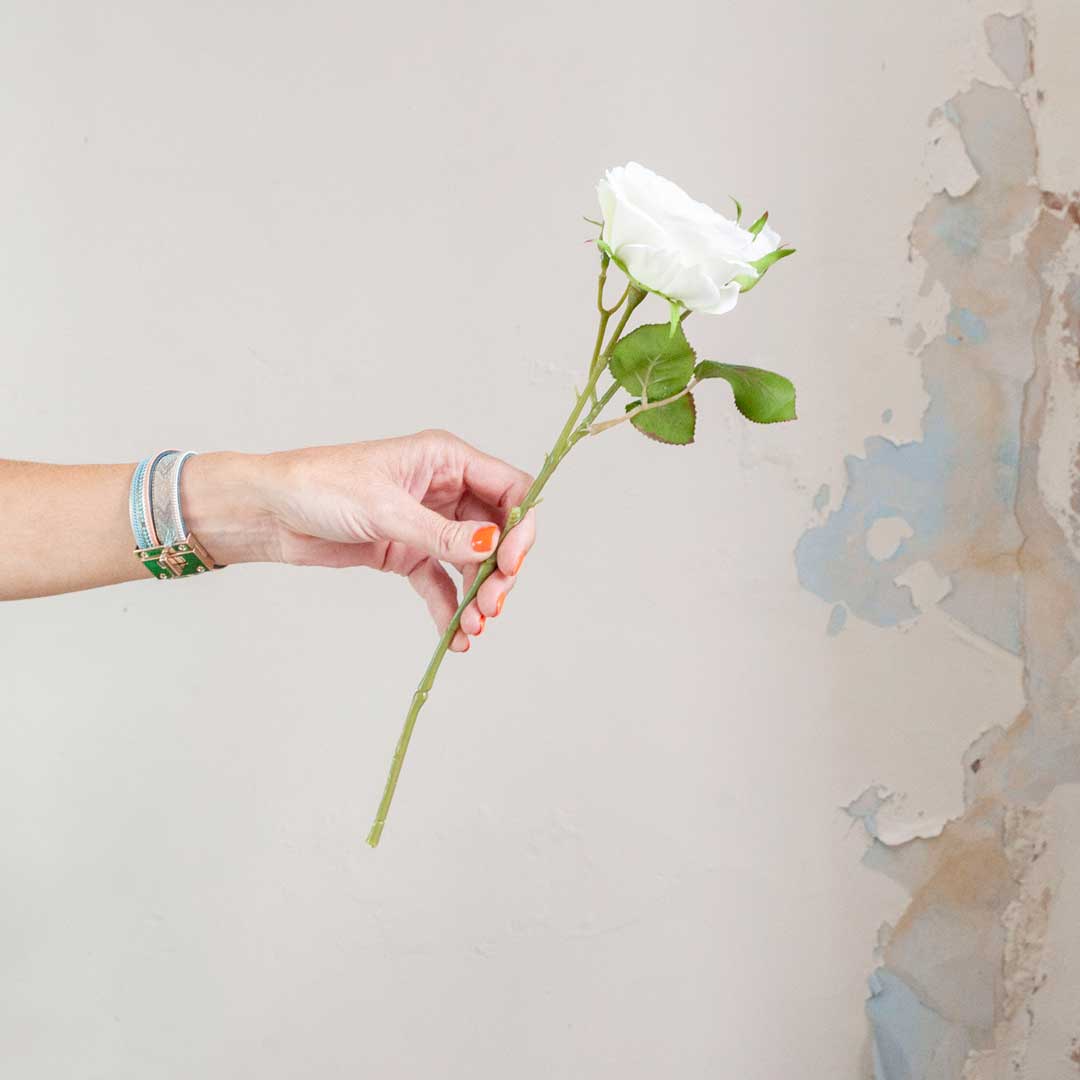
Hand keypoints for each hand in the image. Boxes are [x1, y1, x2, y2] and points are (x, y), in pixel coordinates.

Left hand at [183, 431, 535, 652]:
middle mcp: (444, 489)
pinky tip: (454, 637)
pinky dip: (450, 609)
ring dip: (478, 596)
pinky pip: (441, 583)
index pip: (510, 489)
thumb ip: (442, 534)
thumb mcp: (386, 510)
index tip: (510, 564)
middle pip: (497, 532)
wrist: (269, 512)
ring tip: (473, 628)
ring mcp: (427, 523)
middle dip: (499, 572)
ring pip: (472, 562)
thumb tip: (492, 547)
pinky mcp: (406, 552)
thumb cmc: (321, 486)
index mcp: (446, 459)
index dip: (520, 527)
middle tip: (492, 606)